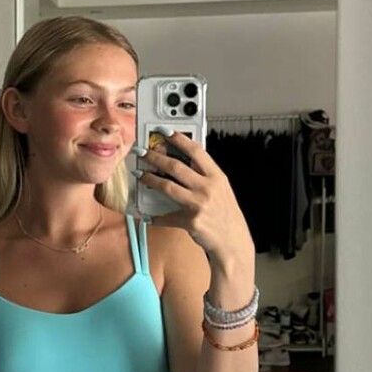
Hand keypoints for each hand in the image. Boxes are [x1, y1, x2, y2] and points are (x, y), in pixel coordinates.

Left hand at [137, 132, 254, 265]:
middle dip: (154, 157)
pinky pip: (167, 216)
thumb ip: (204, 174)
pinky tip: (146, 215)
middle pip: (175, 166)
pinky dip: (155, 216)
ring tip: (139, 174)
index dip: (178, 139)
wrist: (233, 240)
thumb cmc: (225, 213)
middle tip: (141, 152)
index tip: (164, 131)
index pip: (196, 151)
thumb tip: (181, 159)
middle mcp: (208, 188)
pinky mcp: (190, 221)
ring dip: (149, 179)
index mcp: (217, 176)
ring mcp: (199, 204)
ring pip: (167, 186)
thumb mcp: (220, 188)